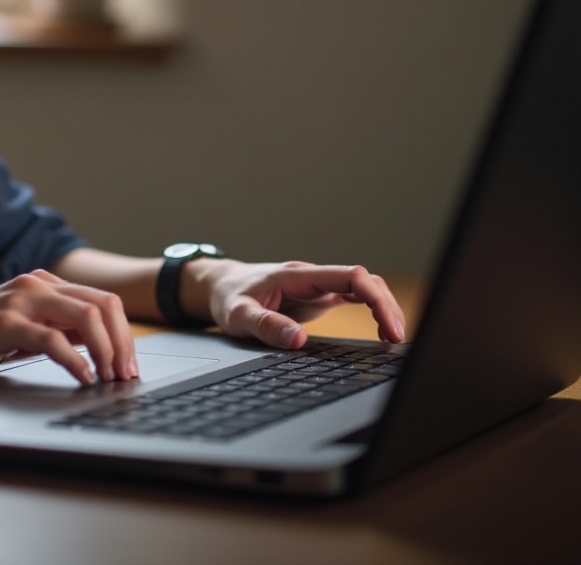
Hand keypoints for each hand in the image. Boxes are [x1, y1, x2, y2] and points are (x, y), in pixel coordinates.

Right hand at [0, 270, 138, 384]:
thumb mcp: (17, 328)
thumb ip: (51, 327)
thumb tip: (94, 346)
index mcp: (41, 283)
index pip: (101, 300)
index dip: (123, 334)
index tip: (128, 365)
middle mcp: (35, 285)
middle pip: (103, 305)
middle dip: (123, 342)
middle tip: (126, 375)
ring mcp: (20, 301)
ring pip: (86, 318)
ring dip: (107, 352)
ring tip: (109, 379)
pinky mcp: (4, 324)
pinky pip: (54, 340)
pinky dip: (76, 362)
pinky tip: (83, 378)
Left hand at [187, 259, 405, 348]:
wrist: (220, 285)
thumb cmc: (229, 297)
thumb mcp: (239, 315)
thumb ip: (266, 325)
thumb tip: (298, 340)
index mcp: (298, 276)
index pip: (351, 276)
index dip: (376, 299)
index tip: (389, 328)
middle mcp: (313, 277)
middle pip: (365, 280)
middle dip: (387, 306)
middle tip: (397, 340)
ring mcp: (317, 285)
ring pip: (364, 286)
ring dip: (383, 307)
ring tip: (394, 339)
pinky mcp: (318, 296)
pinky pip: (355, 296)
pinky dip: (373, 310)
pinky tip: (381, 331)